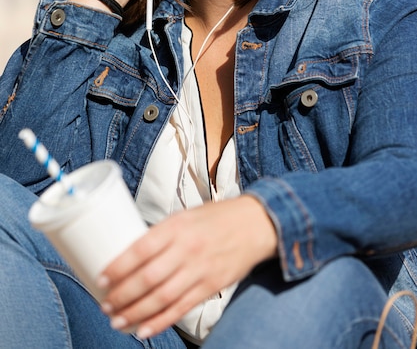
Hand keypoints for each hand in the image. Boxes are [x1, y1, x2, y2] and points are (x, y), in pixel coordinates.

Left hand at [98, 195, 276, 338]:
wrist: (256, 224)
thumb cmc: (217, 217)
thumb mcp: (186, 215)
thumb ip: (162, 234)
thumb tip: (132, 255)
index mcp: (178, 226)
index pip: (142, 249)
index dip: (119, 266)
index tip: (101, 278)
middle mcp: (188, 249)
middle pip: (149, 278)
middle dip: (123, 295)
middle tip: (105, 304)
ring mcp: (200, 270)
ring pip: (162, 298)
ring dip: (136, 313)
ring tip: (117, 320)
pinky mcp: (211, 287)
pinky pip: (182, 308)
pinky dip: (161, 322)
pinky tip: (143, 330)